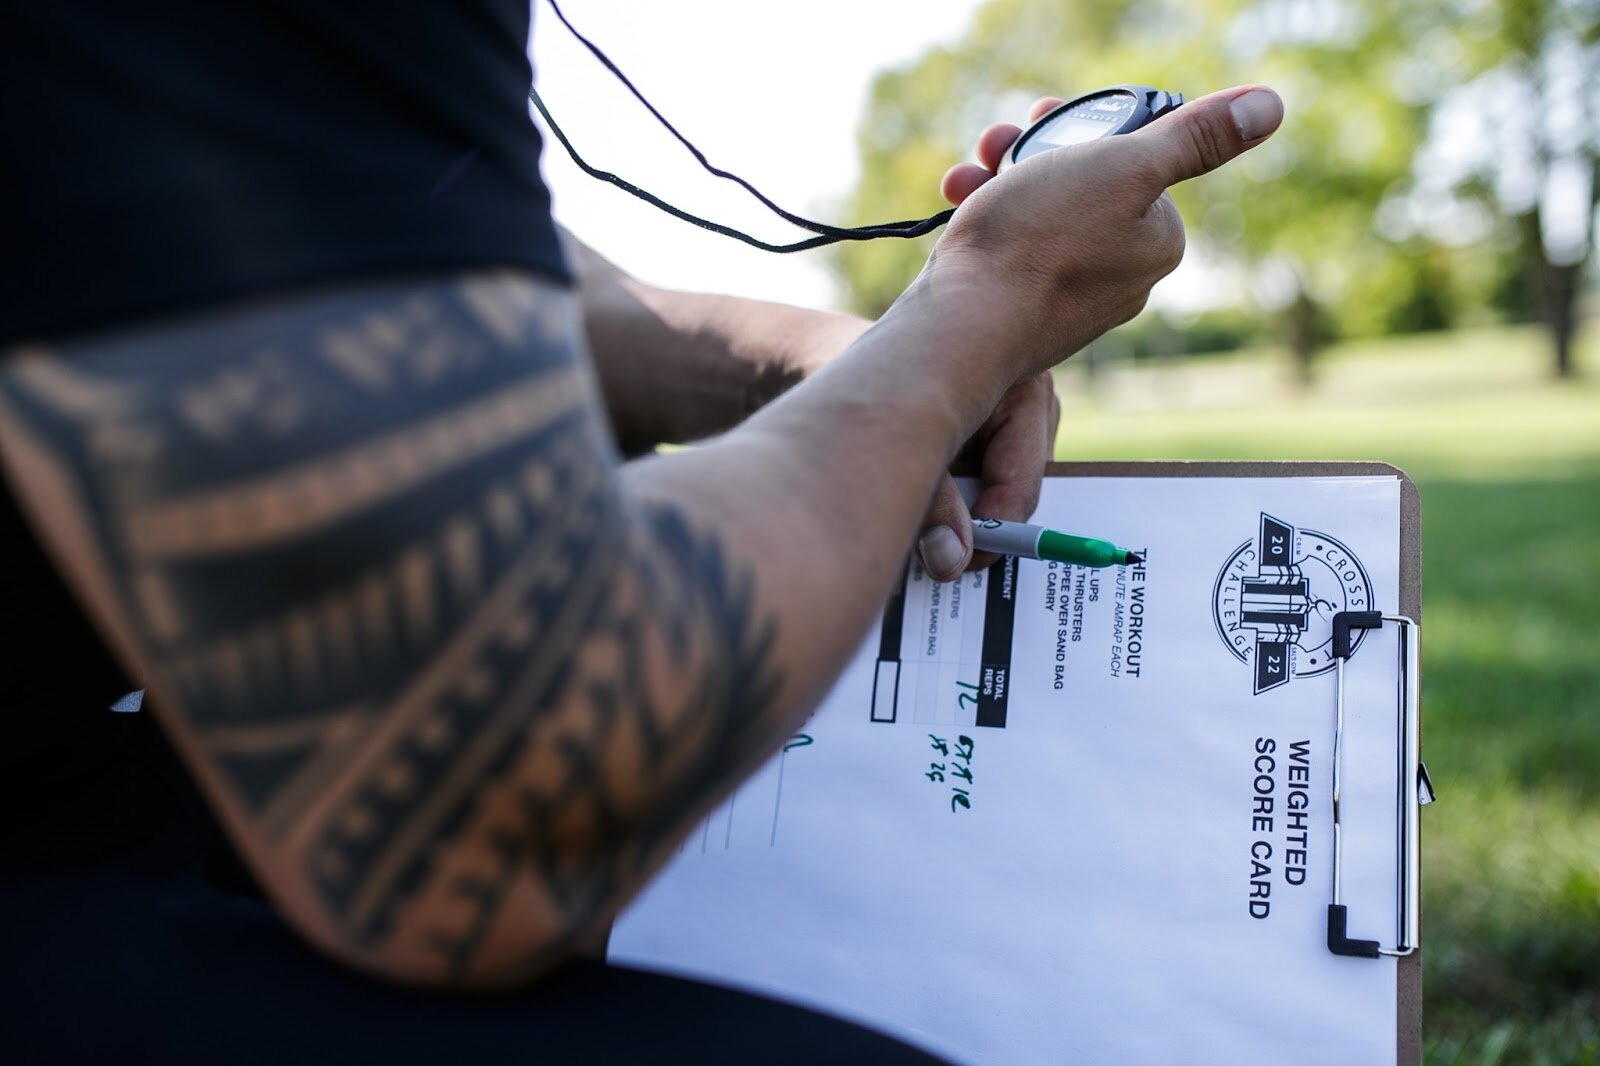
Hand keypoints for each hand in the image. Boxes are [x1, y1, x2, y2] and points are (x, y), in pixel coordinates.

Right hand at [932, 85, 1282, 384]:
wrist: (967, 324)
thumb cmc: (1042, 242)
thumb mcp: (1124, 166)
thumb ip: (1195, 136)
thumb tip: (1269, 106)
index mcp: (1157, 241)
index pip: (1131, 163)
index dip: (1086, 133)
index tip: (1047, 120)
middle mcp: (1122, 277)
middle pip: (1081, 187)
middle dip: (1035, 156)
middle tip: (1002, 144)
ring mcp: (1069, 301)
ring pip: (1038, 217)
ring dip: (1000, 182)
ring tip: (972, 175)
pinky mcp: (1024, 315)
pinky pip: (1010, 253)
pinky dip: (984, 223)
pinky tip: (961, 209)